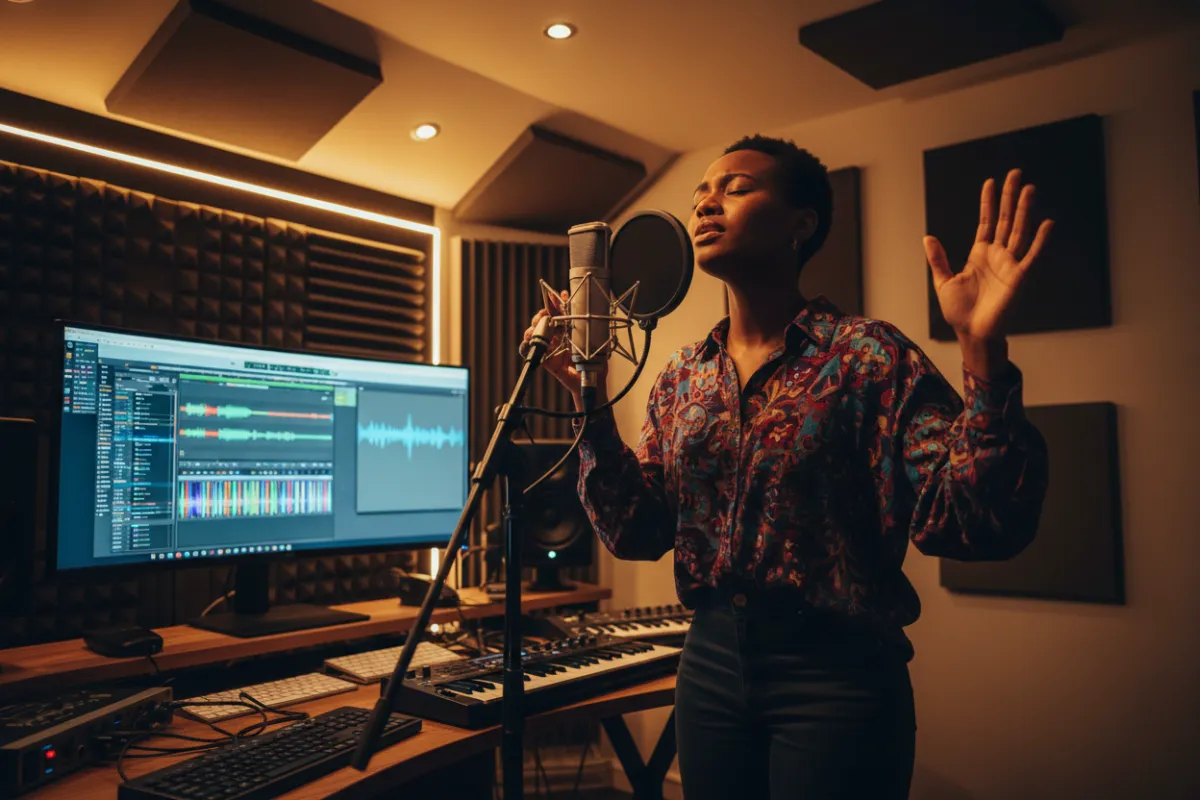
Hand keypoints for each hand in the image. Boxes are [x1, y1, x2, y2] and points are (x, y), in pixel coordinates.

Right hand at [521, 290, 600, 399]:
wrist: (591, 381)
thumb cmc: (595, 361)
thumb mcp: (596, 339)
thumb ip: (590, 324)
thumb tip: (588, 308)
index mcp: (568, 329)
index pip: (558, 312)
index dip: (555, 302)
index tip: (554, 295)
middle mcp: (557, 336)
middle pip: (543, 319)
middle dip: (541, 314)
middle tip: (545, 314)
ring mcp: (549, 347)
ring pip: (534, 332)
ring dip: (533, 328)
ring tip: (538, 327)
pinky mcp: (544, 359)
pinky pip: (529, 351)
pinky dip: (525, 345)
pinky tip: (529, 342)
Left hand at [923, 168, 1053, 341]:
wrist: (971, 333)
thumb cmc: (959, 311)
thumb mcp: (944, 281)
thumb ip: (938, 259)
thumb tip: (927, 237)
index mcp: (979, 254)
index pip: (986, 221)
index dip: (988, 202)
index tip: (990, 182)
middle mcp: (997, 255)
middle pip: (1005, 219)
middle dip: (1009, 197)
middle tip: (1014, 173)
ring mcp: (1009, 264)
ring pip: (1019, 231)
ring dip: (1024, 210)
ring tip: (1028, 189)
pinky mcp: (1019, 277)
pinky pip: (1032, 255)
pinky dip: (1041, 240)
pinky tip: (1047, 223)